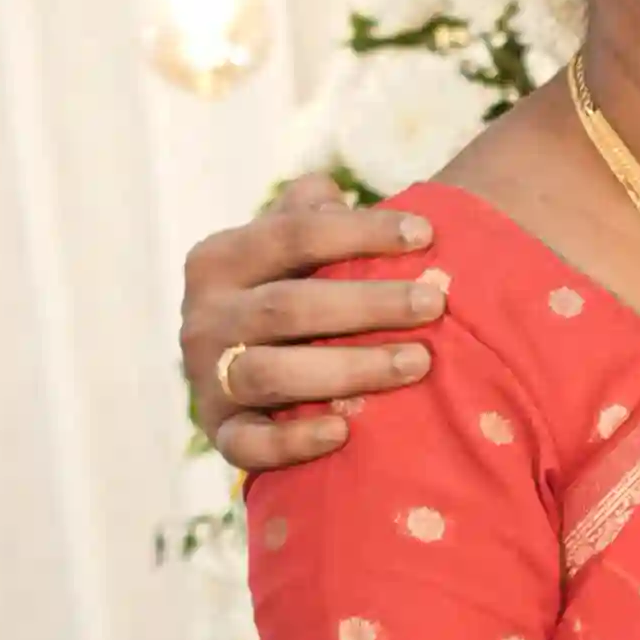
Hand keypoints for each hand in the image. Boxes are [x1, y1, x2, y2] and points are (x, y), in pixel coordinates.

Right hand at [184, 178, 447, 473]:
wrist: (235, 371)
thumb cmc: (286, 292)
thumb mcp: (286, 246)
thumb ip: (308, 213)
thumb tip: (332, 193)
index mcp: (219, 261)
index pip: (293, 234)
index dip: (361, 232)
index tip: (427, 234)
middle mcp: (205, 318)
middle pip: (290, 306)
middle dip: (369, 304)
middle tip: (435, 305)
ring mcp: (209, 378)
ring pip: (274, 373)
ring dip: (350, 368)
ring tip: (418, 363)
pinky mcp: (221, 433)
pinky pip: (249, 445)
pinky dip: (293, 441)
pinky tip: (343, 430)